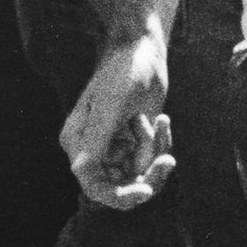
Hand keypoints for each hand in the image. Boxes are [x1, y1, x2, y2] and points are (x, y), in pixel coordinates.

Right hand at [61, 29, 175, 208]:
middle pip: (121, 185)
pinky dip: (161, 143)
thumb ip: (96, 141)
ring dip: (154, 149)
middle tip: (168, 160)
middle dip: (146, 170)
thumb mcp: (112, 106)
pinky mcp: (133, 142)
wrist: (142, 51)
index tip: (145, 191)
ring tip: (158, 119)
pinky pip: (150, 160)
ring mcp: (113, 147)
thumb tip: (79, 173)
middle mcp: (92, 150)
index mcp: (77, 142)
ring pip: (139, 173)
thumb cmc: (124, 72)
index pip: (93, 185)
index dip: (118, 195)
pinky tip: (163, 119)